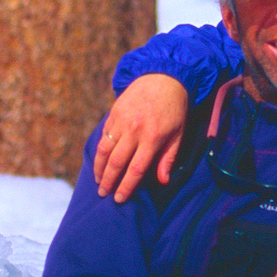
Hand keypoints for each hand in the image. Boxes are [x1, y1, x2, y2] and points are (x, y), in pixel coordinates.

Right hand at [93, 74, 188, 201]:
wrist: (164, 77)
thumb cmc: (175, 109)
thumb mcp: (179, 133)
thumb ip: (169, 157)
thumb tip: (163, 181)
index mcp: (153, 137)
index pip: (135, 169)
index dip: (126, 186)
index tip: (119, 199)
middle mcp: (134, 130)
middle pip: (116, 162)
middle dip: (108, 181)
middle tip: (103, 194)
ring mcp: (121, 121)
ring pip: (104, 150)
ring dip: (99, 168)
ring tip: (98, 180)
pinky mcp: (114, 113)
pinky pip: (104, 136)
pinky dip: (100, 150)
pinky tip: (100, 160)